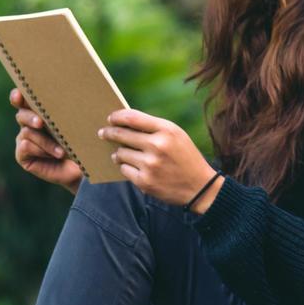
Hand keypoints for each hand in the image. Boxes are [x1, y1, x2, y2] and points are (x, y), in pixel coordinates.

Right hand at [8, 87, 82, 191]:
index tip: (19, 95)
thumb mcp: (74, 125)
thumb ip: (65, 112)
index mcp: (39, 111)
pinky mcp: (21, 155)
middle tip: (40, 123)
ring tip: (61, 151)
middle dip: (30, 117)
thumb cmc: (80, 142)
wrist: (81, 167)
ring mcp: (23, 139)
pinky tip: (56, 154)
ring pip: (27, 132)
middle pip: (22, 114)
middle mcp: (28, 124)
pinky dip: (42, 150)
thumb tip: (65, 95)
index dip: (18, 96)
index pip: (23, 100)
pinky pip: (26, 146)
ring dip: (45, 141)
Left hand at [97, 107, 219, 208]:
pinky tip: (129, 166)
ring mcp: (150, 165)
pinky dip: (125, 167)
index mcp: (167, 130)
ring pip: (120, 154)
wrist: (200, 187)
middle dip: (109, 133)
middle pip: (121, 135)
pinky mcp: (145, 182)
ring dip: (118, 153)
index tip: (110, 118)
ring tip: (119, 153)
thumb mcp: (176, 136)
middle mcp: (157, 146)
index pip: (132, 118)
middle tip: (102, 133)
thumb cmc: (185, 157)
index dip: (117, 117)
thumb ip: (154, 128)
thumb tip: (124, 123)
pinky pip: (124, 170)